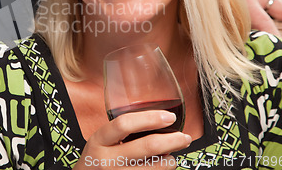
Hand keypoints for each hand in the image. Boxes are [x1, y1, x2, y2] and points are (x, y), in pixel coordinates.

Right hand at [74, 111, 191, 168]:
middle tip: (184, 137)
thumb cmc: (97, 159)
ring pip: (155, 167)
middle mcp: (106, 160)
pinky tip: (162, 167)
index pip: (124, 124)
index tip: (168, 117)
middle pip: (147, 146)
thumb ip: (120, 132)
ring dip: (170, 161)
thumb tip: (156, 120)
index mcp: (99, 140)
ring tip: (172, 157)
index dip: (150, 118)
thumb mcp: (101, 141)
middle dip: (172, 140)